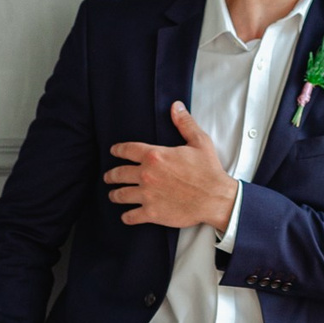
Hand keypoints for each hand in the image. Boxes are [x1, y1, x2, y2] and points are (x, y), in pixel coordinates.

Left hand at [105, 102, 238, 231]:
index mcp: (155, 156)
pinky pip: (131, 216)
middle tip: (108, 177)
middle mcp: (146, 174)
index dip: (118, 150)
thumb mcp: (199, 141)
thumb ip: (184, 123)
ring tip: (113, 195)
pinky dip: (126, 216)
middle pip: (119, 173)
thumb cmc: (208, 170)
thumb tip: (176, 106)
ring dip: (114, 195)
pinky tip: (126, 216)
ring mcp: (147, 195)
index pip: (127, 150)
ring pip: (121, 195)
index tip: (113, 151)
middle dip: (111, 175)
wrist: (215, 198)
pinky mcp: (152, 212)